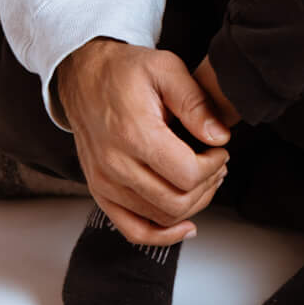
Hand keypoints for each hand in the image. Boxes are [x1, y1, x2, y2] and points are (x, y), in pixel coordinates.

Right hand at [55, 37, 229, 246]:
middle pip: (176, 202)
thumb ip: (196, 103)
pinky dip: (162, 235)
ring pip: (161, 217)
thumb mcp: (167, 69)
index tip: (220, 149)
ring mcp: (104, 183)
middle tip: (217, 164)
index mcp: (133, 134)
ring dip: (192, 204)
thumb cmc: (125, 71)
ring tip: (204, 178)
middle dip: (208, 185)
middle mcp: (115, 165)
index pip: (187, 174)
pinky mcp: (100, 192)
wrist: (83, 76)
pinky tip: (186, 225)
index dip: (214, 166)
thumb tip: (220, 136)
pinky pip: (133, 230)